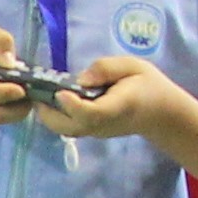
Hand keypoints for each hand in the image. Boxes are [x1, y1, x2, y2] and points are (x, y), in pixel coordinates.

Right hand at [0, 24, 36, 122]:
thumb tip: (12, 61)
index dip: (7, 93)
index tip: (22, 89)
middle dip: (19, 110)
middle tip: (33, 93)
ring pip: (1, 120)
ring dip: (20, 112)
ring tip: (31, 94)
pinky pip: (3, 118)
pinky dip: (17, 112)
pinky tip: (25, 97)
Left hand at [38, 47, 177, 140]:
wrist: (161, 113)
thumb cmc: (148, 85)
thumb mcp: (133, 66)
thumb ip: (107, 69)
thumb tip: (80, 79)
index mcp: (118, 107)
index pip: (92, 113)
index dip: (73, 105)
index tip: (60, 91)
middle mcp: (104, 124)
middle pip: (70, 127)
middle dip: (48, 110)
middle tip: (36, 89)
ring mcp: (96, 131)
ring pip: (65, 130)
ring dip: (48, 114)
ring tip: (41, 92)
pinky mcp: (91, 131)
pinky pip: (68, 127)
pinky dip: (55, 115)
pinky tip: (52, 97)